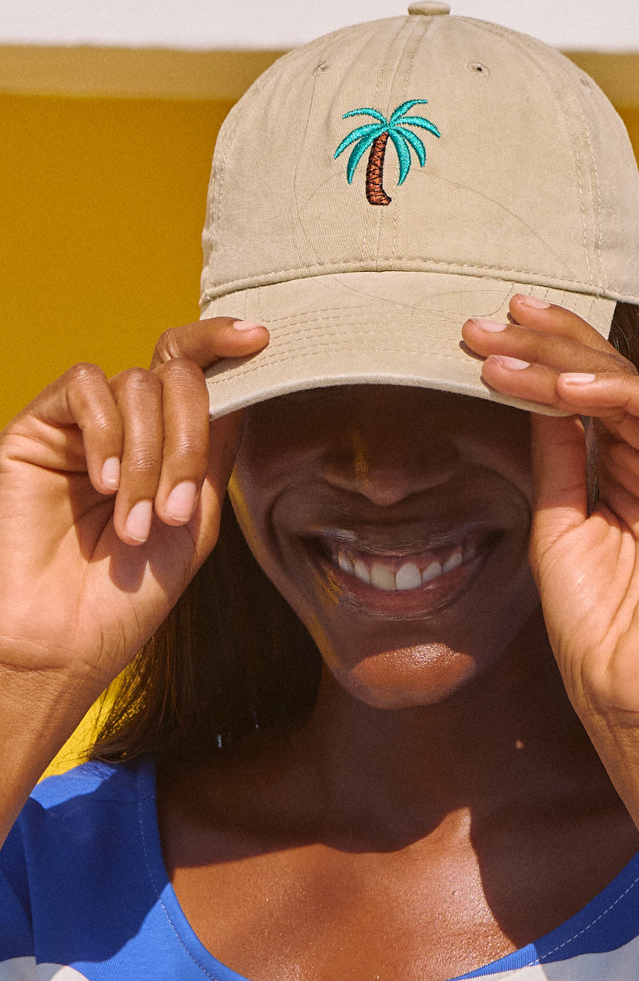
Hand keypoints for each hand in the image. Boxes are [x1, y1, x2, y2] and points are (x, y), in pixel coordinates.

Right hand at [0, 318, 267, 703]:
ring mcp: (82, 425)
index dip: (224, 343)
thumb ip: (216, 452)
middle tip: (177, 511)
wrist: (64, 642)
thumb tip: (244, 384)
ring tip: (136, 523)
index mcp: (167, 443)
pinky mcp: (36, 428)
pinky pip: (83, 388)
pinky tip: (104, 485)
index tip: (261, 339)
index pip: (194, 371)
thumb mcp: (197, 520)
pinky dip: (107, 434)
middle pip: (177, 377)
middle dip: (189, 442)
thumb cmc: (131, 594)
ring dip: (150, 459)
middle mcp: (127, 426)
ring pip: (136, 385)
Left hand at [462, 295, 638, 736]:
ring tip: (509, 349)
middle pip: (605, 380)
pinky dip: (619, 394)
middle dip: (545, 343)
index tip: (482, 335)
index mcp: (620, 472)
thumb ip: (555, 457)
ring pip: (632, 388)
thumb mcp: (555, 520)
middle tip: (489, 320)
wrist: (624, 691)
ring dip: (568, 362)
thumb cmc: (592, 622)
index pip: (582, 395)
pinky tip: (565, 387)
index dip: (538, 358)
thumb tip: (534, 394)